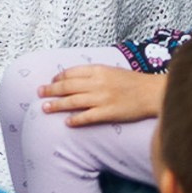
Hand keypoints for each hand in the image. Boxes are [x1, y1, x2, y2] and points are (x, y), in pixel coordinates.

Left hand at [39, 65, 166, 126]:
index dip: (58, 78)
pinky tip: (67, 122)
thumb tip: (75, 78)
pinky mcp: (108, 112)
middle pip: (67, 86)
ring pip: (73, 102)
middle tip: (39, 93)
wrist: (152, 92)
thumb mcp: (112, 71)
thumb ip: (94, 73)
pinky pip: (87, 117)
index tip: (51, 82)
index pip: (71, 72)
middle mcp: (98, 83)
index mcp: (98, 70)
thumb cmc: (133, 82)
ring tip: (45, 108)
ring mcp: (102, 98)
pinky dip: (75, 119)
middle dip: (50, 90)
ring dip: (56, 105)